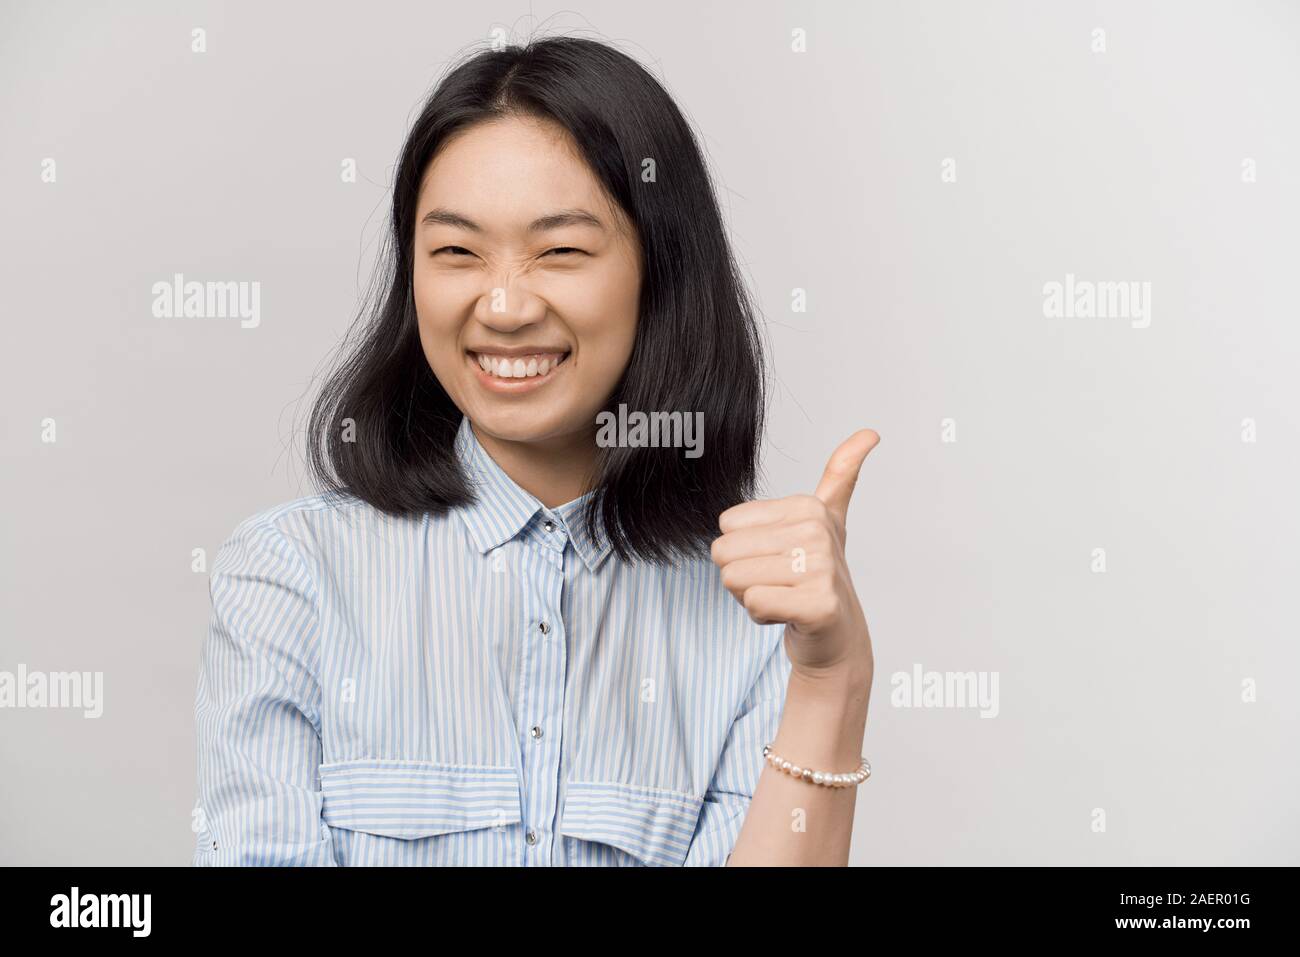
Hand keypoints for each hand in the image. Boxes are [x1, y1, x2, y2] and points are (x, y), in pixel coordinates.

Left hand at [710, 429, 879, 683]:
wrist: (837, 635)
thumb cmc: (817, 575)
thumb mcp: (828, 519)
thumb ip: (841, 475)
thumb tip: (871, 432)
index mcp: (808, 507)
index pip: (727, 526)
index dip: (744, 550)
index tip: (779, 560)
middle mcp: (817, 532)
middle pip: (725, 552)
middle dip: (743, 576)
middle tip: (779, 584)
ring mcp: (821, 569)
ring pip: (735, 579)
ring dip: (752, 597)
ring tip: (786, 598)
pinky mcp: (819, 605)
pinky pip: (754, 603)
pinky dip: (763, 616)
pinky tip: (789, 615)